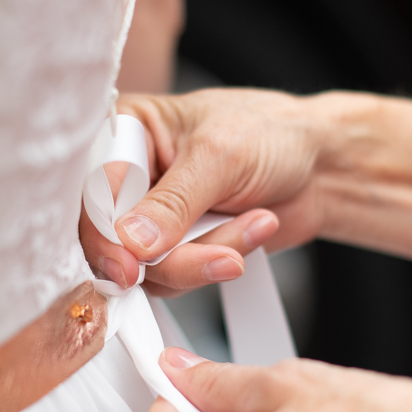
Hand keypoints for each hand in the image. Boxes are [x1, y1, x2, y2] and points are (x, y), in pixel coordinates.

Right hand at [81, 88, 327, 294]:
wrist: (321, 165)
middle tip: (217, 255)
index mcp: (123, 133)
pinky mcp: (174, 249)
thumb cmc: (270, 132)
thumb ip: (172, 203)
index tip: (129, 265)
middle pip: (111, 240)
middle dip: (168, 255)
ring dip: (203, 257)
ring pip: (145, 268)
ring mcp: (150, 219)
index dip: (104, 233)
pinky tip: (251, 229)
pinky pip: (175, 278)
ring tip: (251, 223)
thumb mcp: (219, 156)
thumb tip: (132, 243)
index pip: (90, 191)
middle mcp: (128, 178)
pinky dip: (216, 263)